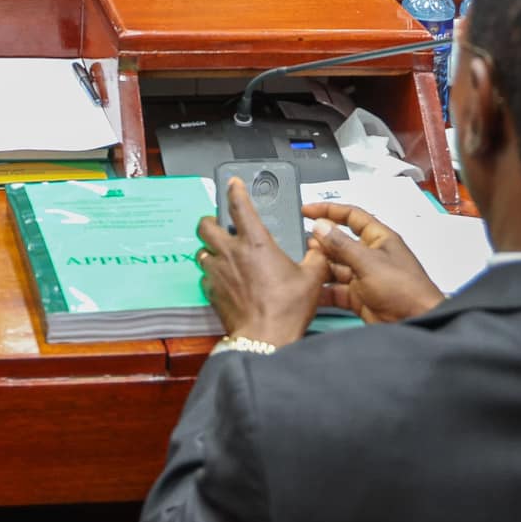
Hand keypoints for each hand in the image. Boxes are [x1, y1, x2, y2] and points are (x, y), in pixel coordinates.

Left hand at [195, 178, 326, 345]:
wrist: (265, 338)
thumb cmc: (286, 309)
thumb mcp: (312, 278)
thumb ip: (316, 256)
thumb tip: (319, 246)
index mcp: (255, 243)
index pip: (239, 206)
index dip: (235, 190)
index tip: (233, 183)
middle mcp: (231, 253)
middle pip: (205, 225)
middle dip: (209, 220)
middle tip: (219, 224)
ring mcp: (217, 272)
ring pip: (201, 250)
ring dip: (208, 249)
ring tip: (220, 252)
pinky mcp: (211, 291)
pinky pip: (204, 276)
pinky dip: (211, 274)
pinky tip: (223, 279)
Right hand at [301, 202, 444, 323]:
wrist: (415, 323)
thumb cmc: (404, 289)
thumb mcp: (369, 262)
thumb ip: (341, 244)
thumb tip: (320, 226)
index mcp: (379, 239)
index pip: (351, 216)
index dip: (329, 211)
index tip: (307, 210)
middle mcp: (371, 255)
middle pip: (340, 243)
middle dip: (321, 243)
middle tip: (302, 244)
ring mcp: (364, 277)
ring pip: (336, 267)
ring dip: (321, 267)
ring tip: (305, 267)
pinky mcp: (359, 297)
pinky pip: (336, 290)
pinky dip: (323, 290)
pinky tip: (310, 289)